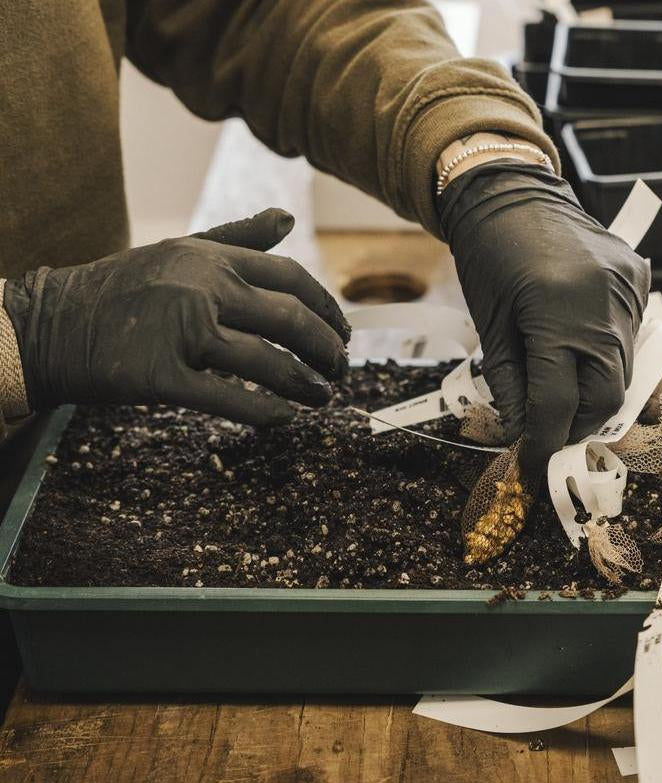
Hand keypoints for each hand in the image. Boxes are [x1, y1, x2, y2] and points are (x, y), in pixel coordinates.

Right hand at [3, 209, 349, 425]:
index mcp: (208, 258)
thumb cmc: (123, 291)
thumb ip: (237, 238)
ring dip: (306, 385)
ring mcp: (180, 332)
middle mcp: (200, 288)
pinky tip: (285, 419)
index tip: (343, 333)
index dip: (328, 309)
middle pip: (289, 319)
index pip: (291, 278)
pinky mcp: (161, 376)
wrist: (53, 324)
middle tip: (340, 370)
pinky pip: (228, 399)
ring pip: (266, 362)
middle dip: (326, 349)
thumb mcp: (179, 252)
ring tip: (323, 397)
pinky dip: (265, 413)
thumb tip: (287, 220)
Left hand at [438, 162, 649, 475]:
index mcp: (556, 316)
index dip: (544, 442)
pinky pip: (628, 338)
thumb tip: (526, 432)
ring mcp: (628, 293)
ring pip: (622, 371)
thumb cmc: (489, 258)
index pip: (559, 404)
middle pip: (606, 397)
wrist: (512, 192)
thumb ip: (511, 386)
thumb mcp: (491, 328)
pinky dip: (603, 357)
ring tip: (561, 392)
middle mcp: (604, 307)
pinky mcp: (638, 281)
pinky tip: (577, 350)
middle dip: (576, 424)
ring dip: (592, 393)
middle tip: (549, 430)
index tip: (533, 464)